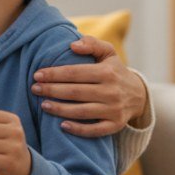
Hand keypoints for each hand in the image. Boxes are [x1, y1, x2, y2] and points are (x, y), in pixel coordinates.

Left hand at [30, 35, 147, 136]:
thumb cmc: (115, 71)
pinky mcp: (115, 125)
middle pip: (75, 92)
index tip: (37, 75)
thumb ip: (92, 44)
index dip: (54, 74)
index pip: (75, 73)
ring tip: (43, 105)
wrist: (139, 95)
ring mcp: (113, 110)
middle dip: (52, 90)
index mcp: (107, 72)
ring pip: (82, 111)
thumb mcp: (108, 53)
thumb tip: (73, 45)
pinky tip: (62, 126)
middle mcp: (111, 91)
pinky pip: (94, 130)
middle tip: (35, 89)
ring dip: (60, 109)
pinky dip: (78, 129)